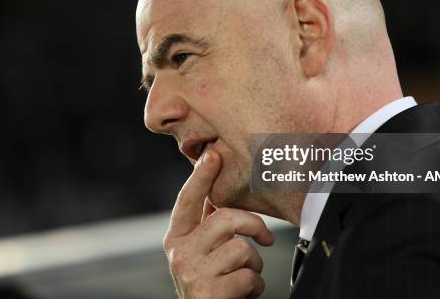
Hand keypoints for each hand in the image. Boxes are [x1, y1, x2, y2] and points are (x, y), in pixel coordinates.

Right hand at [163, 149, 274, 297]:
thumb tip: (218, 192)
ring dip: (254, 266)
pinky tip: (242, 296)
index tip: (213, 154)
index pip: (188, 201)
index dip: (201, 176)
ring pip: (243, 249)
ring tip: (244, 278)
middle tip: (263, 237)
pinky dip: (255, 288)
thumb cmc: (211, 286)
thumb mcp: (203, 254)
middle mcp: (178, 252)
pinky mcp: (208, 293)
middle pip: (227, 219)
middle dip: (254, 226)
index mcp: (176, 238)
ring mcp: (191, 273)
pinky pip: (249, 277)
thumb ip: (207, 226)